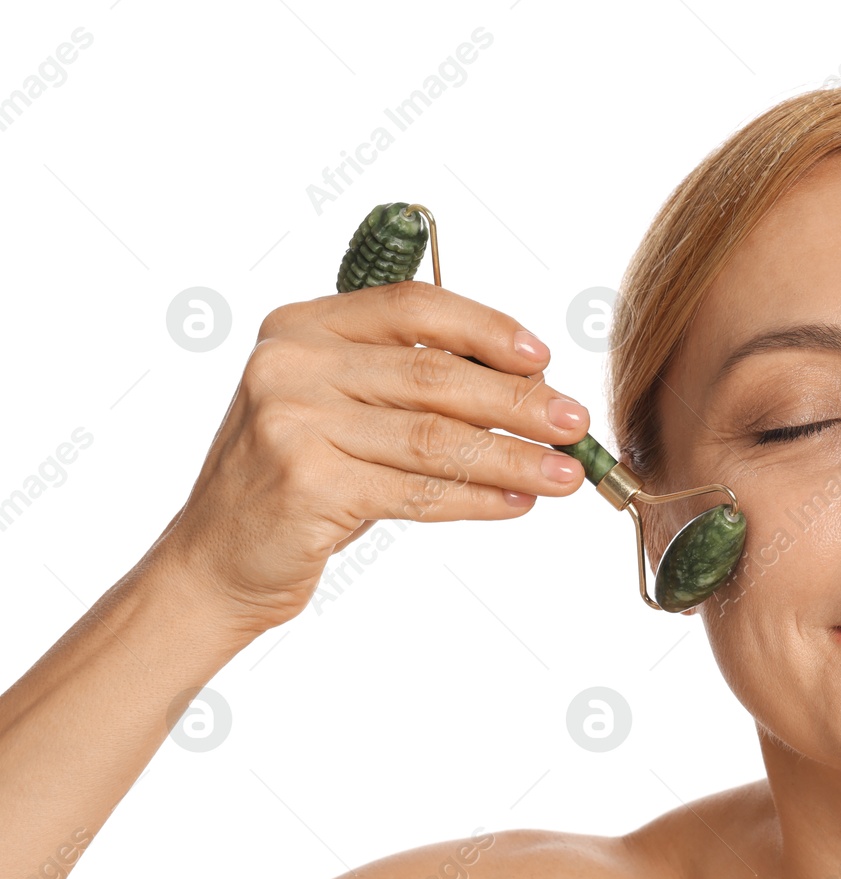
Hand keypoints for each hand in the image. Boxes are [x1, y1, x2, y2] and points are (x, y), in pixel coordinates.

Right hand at [148, 280, 591, 635]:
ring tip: (565, 475)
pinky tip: (517, 503)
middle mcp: (291, 364)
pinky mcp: (305, 483)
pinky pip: (417, 489)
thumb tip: (528, 388)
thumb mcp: (342, 411)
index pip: (413, 307)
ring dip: (512, 457)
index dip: (486, 329)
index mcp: (303, 326)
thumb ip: (412, 388)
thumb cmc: (297, 482)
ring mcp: (292, 422)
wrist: (216, 560)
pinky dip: (476, 498)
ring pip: (435, 437)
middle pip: (434, 376)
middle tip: (575, 423)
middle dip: (518, 402)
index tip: (542, 357)